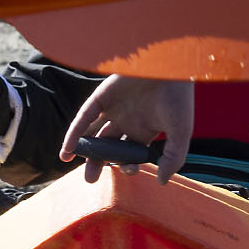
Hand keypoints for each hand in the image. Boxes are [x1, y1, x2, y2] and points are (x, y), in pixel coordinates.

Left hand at [60, 75, 192, 182]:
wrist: (168, 66)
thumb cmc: (178, 98)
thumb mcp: (181, 132)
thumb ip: (173, 158)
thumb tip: (161, 182)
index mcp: (145, 129)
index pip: (130, 153)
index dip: (126, 164)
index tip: (128, 170)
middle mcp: (126, 120)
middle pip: (108, 146)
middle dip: (99, 162)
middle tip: (89, 180)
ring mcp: (112, 109)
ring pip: (93, 134)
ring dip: (83, 150)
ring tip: (70, 163)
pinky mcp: (100, 98)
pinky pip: (83, 119)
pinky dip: (74, 134)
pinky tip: (67, 149)